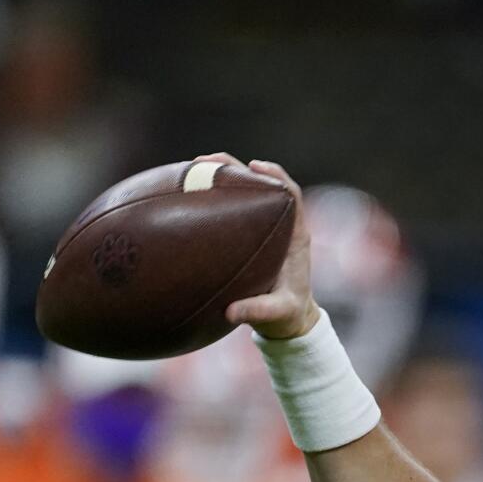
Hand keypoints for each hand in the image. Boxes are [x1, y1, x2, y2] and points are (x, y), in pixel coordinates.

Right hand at [193, 153, 319, 339]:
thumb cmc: (287, 315)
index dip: (275, 176)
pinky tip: (186, 194)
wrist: (288, 321)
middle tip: (206, 161)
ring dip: (221, 176)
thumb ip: (259, 311)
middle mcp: (280, 226)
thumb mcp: (277, 314)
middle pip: (262, 184)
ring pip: (244, 192)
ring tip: (191, 168)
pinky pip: (230, 209)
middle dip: (236, 167)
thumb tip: (231, 312)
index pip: (291, 195)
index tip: (254, 166)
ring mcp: (263, 228)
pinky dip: (212, 197)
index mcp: (295, 237)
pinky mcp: (247, 235)